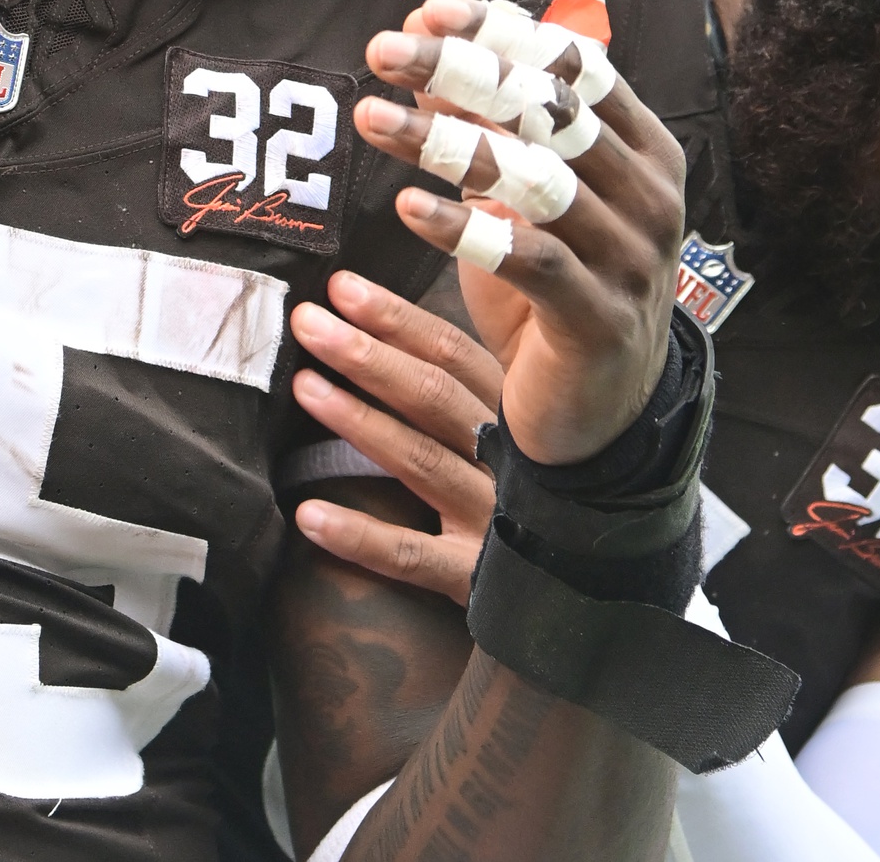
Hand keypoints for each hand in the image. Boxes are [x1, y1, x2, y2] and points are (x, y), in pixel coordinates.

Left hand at [289, 272, 502, 603]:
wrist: (575, 592)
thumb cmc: (522, 495)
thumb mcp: (509, 431)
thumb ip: (458, 387)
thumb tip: (381, 326)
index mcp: (514, 415)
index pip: (453, 354)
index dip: (396, 319)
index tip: (340, 287)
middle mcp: (511, 459)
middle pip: (435, 396)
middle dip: (367, 354)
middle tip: (306, 321)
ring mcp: (496, 519)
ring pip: (423, 462)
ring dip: (360, 422)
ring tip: (304, 387)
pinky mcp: (475, 577)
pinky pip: (413, 556)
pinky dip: (360, 535)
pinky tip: (308, 514)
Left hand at [352, 0, 684, 466]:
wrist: (601, 413)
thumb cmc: (557, 286)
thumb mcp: (518, 196)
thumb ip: (483, 121)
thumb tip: (422, 34)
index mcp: (643, 149)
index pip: (575, 67)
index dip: (500, 33)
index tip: (426, 12)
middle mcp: (650, 195)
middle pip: (550, 112)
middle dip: (461, 72)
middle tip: (384, 50)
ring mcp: (633, 257)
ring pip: (536, 180)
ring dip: (446, 143)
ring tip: (371, 117)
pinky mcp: (600, 317)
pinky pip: (534, 260)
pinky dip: (468, 230)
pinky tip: (408, 208)